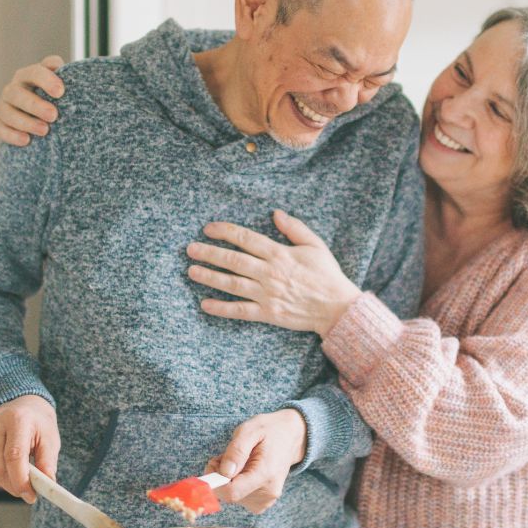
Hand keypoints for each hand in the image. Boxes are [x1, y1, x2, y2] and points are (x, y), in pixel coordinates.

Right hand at [0, 55, 64, 146]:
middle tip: (54, 115)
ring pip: (7, 112)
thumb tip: (73, 76)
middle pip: (17, 93)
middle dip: (35, 104)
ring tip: (44, 131)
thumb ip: (67, 78)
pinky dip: (12, 135)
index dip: (46, 80)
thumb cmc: (55, 99)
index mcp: (29, 75)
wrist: (41, 118)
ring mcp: (4, 105)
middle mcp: (14, 88)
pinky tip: (26, 140)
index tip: (61, 92)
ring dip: (25, 122)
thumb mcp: (63, 88)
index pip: (35, 72)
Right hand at [0, 394, 59, 503]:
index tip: (30, 495)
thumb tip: (46, 485)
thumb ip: (48, 462)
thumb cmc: (36, 422)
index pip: (14, 455)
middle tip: (28, 489)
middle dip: (15, 486)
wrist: (19, 404)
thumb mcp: (50, 438)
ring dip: (7, 480)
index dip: (21, 480)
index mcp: (16, 419)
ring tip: (19, 467)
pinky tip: (5, 460)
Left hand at [186, 210, 361, 336]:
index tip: (208, 229)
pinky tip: (205, 304)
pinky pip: (240, 311)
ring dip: (209, 277)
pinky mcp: (268, 314)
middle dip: (209, 253)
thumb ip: (295, 228)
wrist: (337, 307)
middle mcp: (270, 273)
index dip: (225, 232)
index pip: (246, 239)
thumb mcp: (315, 245)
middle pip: (233, 260)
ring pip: (232, 283)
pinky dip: (221, 308)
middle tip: (190, 249)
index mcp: (280, 254)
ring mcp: (267, 294)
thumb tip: (275, 213)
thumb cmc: (327, 275)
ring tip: (191, 271)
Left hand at [207, 410, 306, 513]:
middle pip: (230, 495)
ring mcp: (268, 499)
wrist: (291, 436)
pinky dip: (236, 486)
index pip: (232, 492)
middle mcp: (269, 491)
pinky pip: (240, 499)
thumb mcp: (250, 430)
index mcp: (266, 473)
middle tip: (227, 456)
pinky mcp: (264, 502)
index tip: (214, 463)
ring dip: (228, 480)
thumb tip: (224, 472)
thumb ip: (237, 450)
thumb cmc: (270, 430)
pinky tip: (243, 472)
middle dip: (221, 477)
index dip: (215, 481)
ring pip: (233, 497)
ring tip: (238, 461)